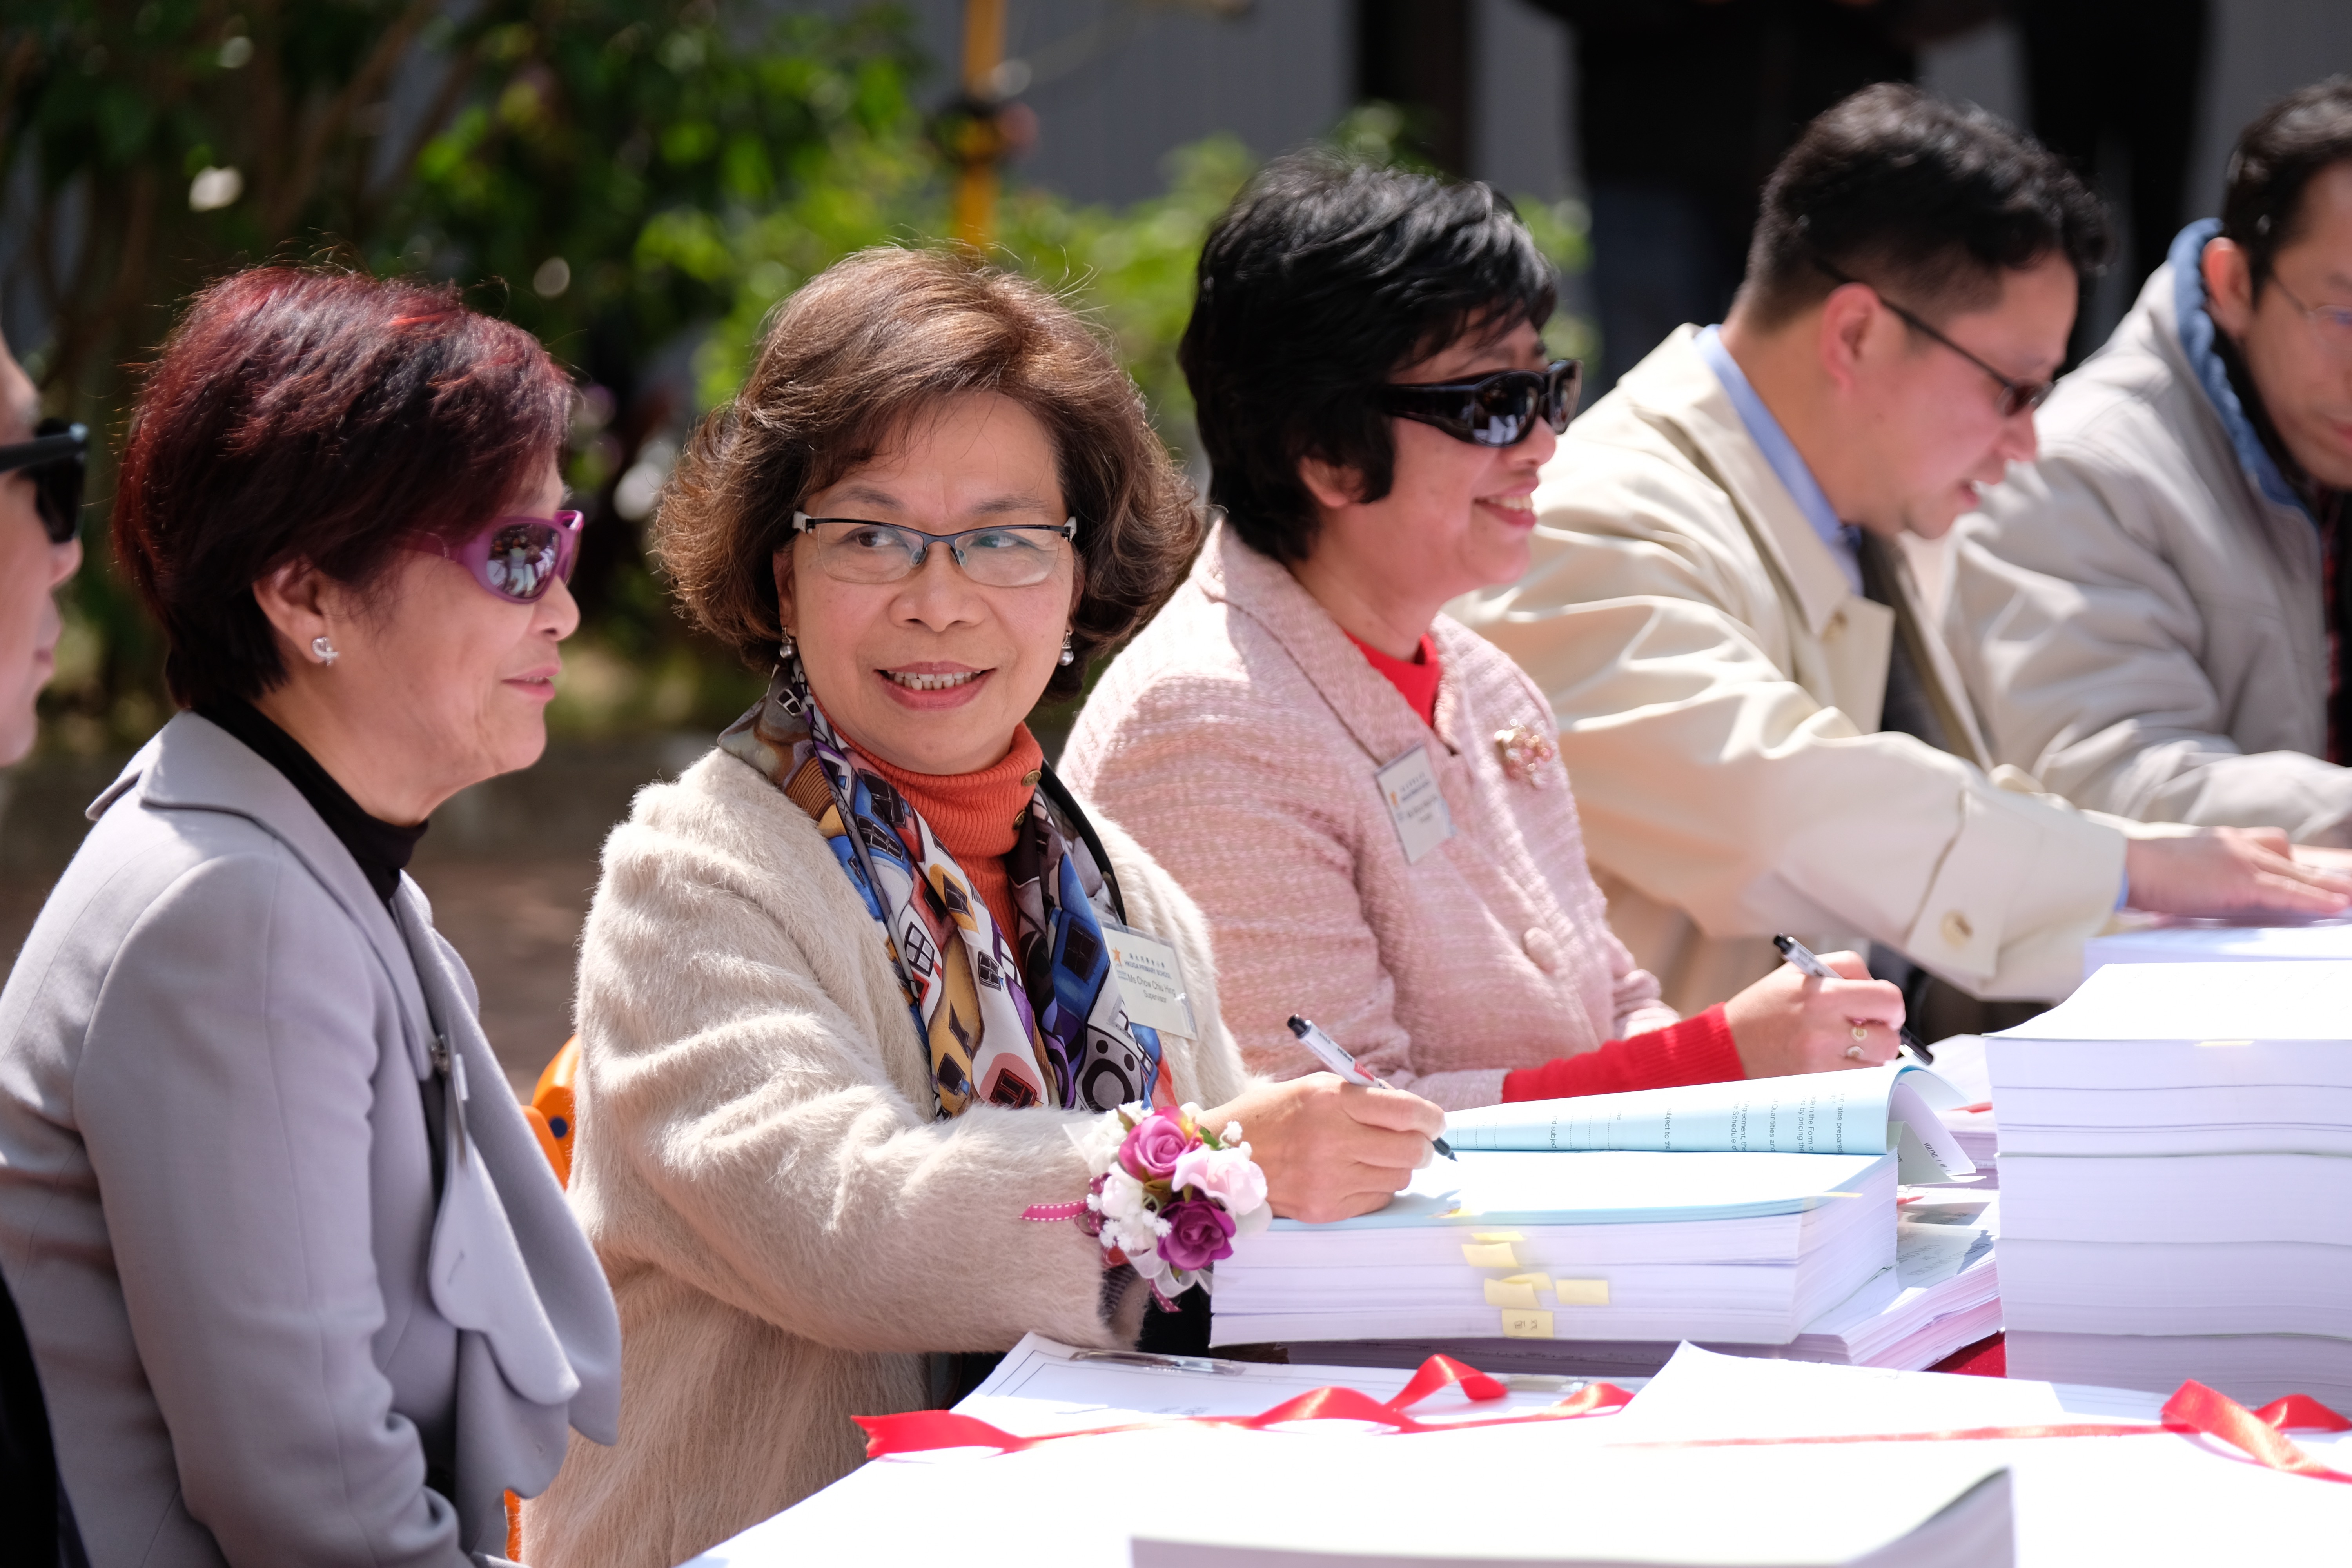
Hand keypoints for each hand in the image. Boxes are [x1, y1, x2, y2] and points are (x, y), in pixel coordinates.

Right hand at [1198, 1073, 1443, 1223]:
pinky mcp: (1326, 1209)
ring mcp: (1329, 1179)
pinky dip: (1374, 1187)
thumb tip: (1411, 1114)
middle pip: (1410, 1150)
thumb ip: (1362, 1097)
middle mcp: (1333, 1140)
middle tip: (1413, 1142)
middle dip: (1420, 1146)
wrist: (1221, 1157)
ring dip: (1394, 1166)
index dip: (1431, 1118)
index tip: (1434, 1121)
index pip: (1406, 1111)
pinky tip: (1353, 1175)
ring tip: (1371, 1156)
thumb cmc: (1271, 1116)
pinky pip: (1376, 1200)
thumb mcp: (1314, 1088)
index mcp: (1331, 1100)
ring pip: (1397, 1178)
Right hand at [1723, 950, 1907, 1079]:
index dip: (1892, 1006)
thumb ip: (1844, 970)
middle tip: (1868, 1031)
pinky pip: (1859, 1082)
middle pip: (1889, 1037)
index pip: (1887, 998)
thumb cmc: (1764, 1007)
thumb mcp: (1798, 972)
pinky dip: (1856, 1074)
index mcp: (1821, 993)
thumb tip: (1878, 992)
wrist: (1727, 1045)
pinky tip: (1836, 1063)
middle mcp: (1823, 1028)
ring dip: (1870, 1056)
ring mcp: (1820, 1060)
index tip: (1883, 1011)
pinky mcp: (1816, 1084)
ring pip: (1877, 1063)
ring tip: (1846, 1047)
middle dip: (1885, 1034)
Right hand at [2124, 827, 2351, 917]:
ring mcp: (2241, 859)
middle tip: (2348, 884)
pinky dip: (2318, 898)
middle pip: (2293, 857)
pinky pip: (2290, 891)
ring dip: (2331, 885)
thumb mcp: (2174, 869)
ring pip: (2300, 873)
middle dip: (2325, 872)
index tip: (2319, 869)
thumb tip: (2202, 896)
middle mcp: (2236, 844)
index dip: (2298, 861)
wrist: (2123, 863)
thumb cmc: (2136, 870)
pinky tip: (2341, 905)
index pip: (2271, 846)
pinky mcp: (2241, 880)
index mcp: (2219, 841)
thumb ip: (2197, 877)